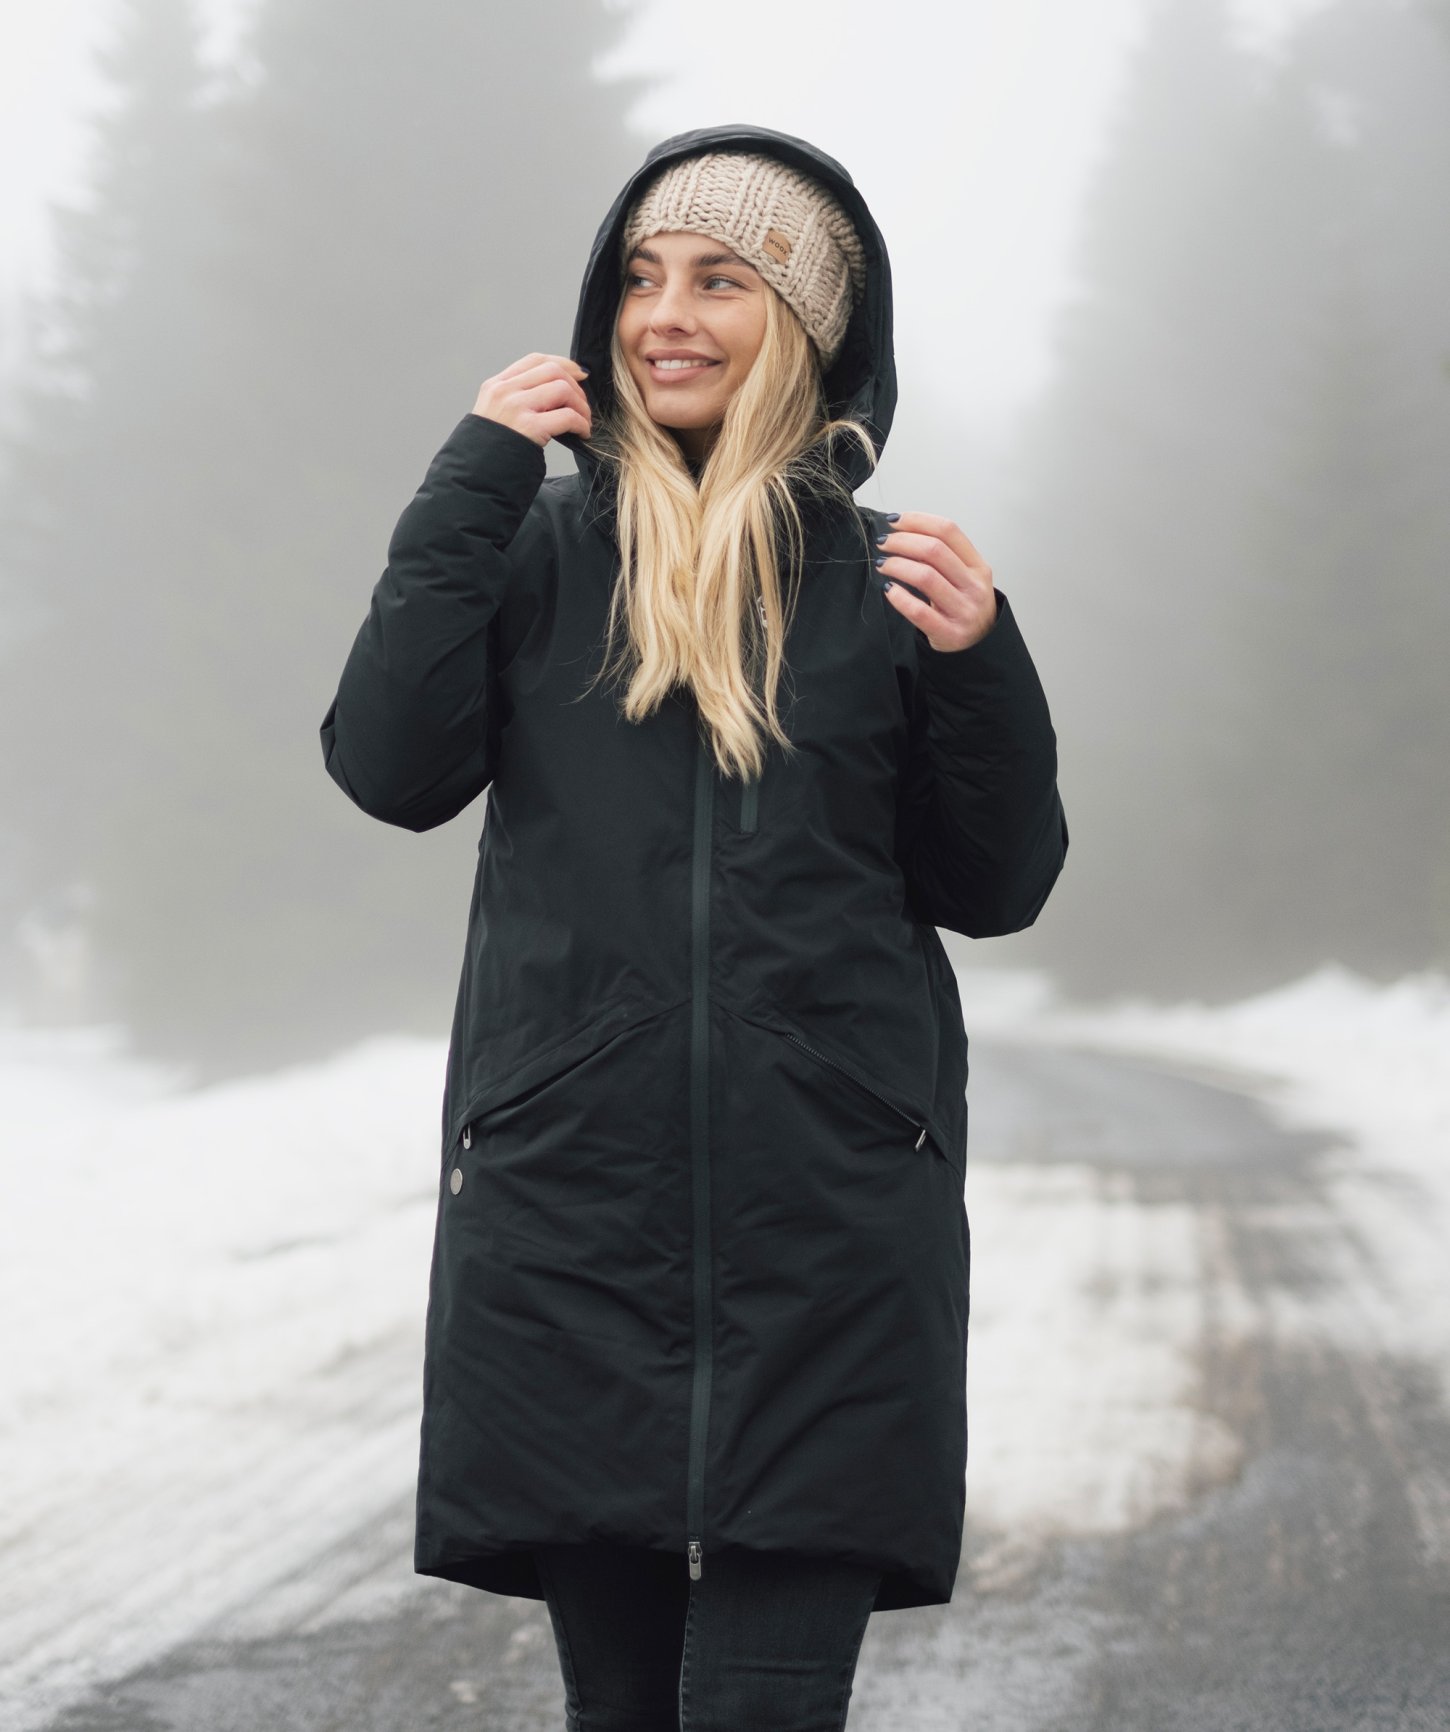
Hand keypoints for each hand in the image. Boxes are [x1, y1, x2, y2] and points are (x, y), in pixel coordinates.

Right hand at [472, 353, 591, 448]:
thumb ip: (515, 399)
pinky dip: (581, 424)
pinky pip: (567, 416)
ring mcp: (516, 407)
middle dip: (575, 386)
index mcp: (496, 385)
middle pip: (552, 370)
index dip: (563, 363)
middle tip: (582, 405)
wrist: (476, 475)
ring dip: (580, 405)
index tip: (578, 373)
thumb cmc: (490, 451)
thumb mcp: (494, 414)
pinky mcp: (529, 427)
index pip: (535, 360)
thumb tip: (555, 392)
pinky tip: (582, 433)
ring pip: (562, 389)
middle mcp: (505, 391)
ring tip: (583, 421)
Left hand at [876, 512, 998, 650]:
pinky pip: (918, 611)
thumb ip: (945, 556)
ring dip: (897, 565)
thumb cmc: (964, 606)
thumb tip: (903, 530)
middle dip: (902, 541)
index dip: (917, 521)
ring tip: (883, 564)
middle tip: (883, 543)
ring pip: (925, 576)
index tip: (895, 521)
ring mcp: (963, 610)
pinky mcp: (949, 632)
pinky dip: (899, 597)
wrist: (979, 645)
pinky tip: (888, 589)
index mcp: (978, 566)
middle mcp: (974, 585)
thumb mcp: (966, 577)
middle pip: (934, 550)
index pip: (948, 531)